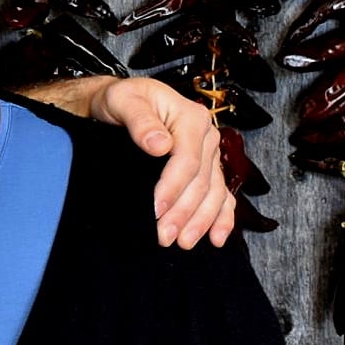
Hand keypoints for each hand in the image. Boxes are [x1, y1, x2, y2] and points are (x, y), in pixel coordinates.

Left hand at [85, 76, 233, 248]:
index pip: (187, 160)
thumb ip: (140, 120)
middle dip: (184, 213)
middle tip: (164, 237)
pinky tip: (216, 238)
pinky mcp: (208, 167)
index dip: (173, 188)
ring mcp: (210, 153)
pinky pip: (222, 195)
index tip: (156, 210)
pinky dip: (222, 218)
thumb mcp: (123, 100)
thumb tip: (159, 145)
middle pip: (201, 181)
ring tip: (183, 243)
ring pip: (214, 192)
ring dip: (201, 221)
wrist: (123, 102)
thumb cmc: (122, 100)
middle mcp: (207, 136)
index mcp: (191, 117)